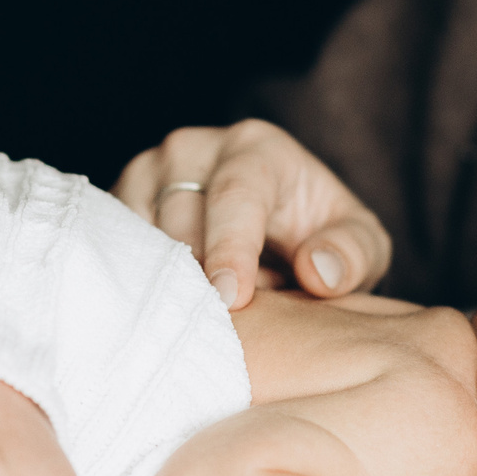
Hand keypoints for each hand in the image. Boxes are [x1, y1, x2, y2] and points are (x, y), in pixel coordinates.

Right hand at [114, 120, 391, 311]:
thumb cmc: (320, 238)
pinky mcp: (116, 207)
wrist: (276, 235)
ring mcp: (146, 174)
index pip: (235, 194)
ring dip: (175, 286)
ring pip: (143, 241)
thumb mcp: (360, 245)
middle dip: (206, 280)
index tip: (233, 297)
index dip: (232, 248)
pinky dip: (142, 287)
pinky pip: (116, 253)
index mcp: (256, 148)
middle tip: (231, 327)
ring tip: (212, 313)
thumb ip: (353, 255)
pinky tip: (170, 310)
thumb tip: (318, 271)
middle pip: (183, 223)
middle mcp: (192, 149)